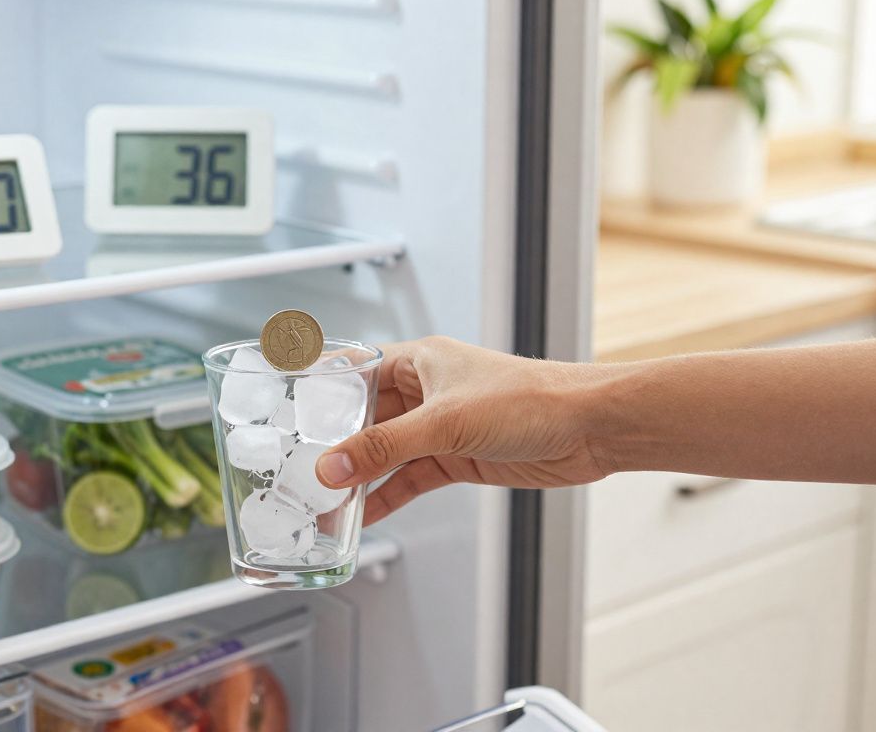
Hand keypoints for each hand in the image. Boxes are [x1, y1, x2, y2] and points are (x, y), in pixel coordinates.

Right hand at [314, 336, 611, 524]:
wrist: (589, 429)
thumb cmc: (532, 399)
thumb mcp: (444, 424)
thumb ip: (384, 448)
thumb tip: (334, 467)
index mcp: (418, 360)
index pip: (354, 370)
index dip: (320, 389)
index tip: (286, 408)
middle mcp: (425, 390)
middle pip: (365, 419)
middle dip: (335, 446)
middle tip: (300, 471)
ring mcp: (440, 426)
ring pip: (385, 453)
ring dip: (360, 478)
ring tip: (325, 503)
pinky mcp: (457, 458)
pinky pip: (409, 478)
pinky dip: (387, 496)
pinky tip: (365, 514)